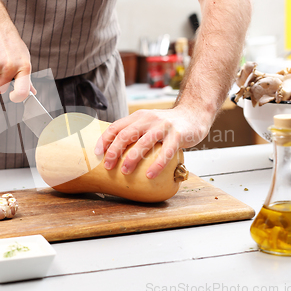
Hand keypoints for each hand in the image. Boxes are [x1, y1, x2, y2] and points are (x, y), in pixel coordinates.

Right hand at [0, 0, 35, 101]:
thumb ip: (26, 77)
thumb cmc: (10, 42)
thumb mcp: (23, 57)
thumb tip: (32, 92)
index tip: (13, 96)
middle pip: (0, 88)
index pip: (23, 92)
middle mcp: (11, 67)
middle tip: (1, 64)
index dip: (17, 98)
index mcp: (24, 67)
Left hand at [94, 106, 212, 178]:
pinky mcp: (178, 135)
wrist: (194, 114)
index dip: (104, 140)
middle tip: (108, 166)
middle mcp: (149, 119)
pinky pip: (166, 152)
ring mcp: (163, 126)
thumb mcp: (148, 122)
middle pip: (126, 134)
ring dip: (132, 158)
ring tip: (125, 172)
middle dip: (114, 151)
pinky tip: (149, 175)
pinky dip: (156, 165)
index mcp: (138, 117)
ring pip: (144, 142)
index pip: (116, 126)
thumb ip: (134, 132)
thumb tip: (114, 153)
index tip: (96, 154)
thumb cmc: (167, 124)